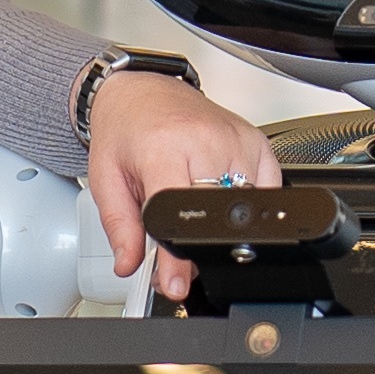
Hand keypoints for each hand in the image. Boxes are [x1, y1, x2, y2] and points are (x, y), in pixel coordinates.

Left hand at [85, 62, 282, 302]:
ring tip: (193, 200)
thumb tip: (128, 264)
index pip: (178, 213)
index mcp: (163, 148)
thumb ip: (119, 226)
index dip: (177, 256)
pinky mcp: (258, 141)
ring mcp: (237, 139)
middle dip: (196, 246)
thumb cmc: (126, 130)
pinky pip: (267, 187)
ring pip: (245, 206)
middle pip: (215, 215)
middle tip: (173, 241)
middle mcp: (206, 141)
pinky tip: (220, 189)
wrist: (142, 91)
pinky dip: (248, 201)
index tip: (176, 282)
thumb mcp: (107, 179)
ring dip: (221, 222)